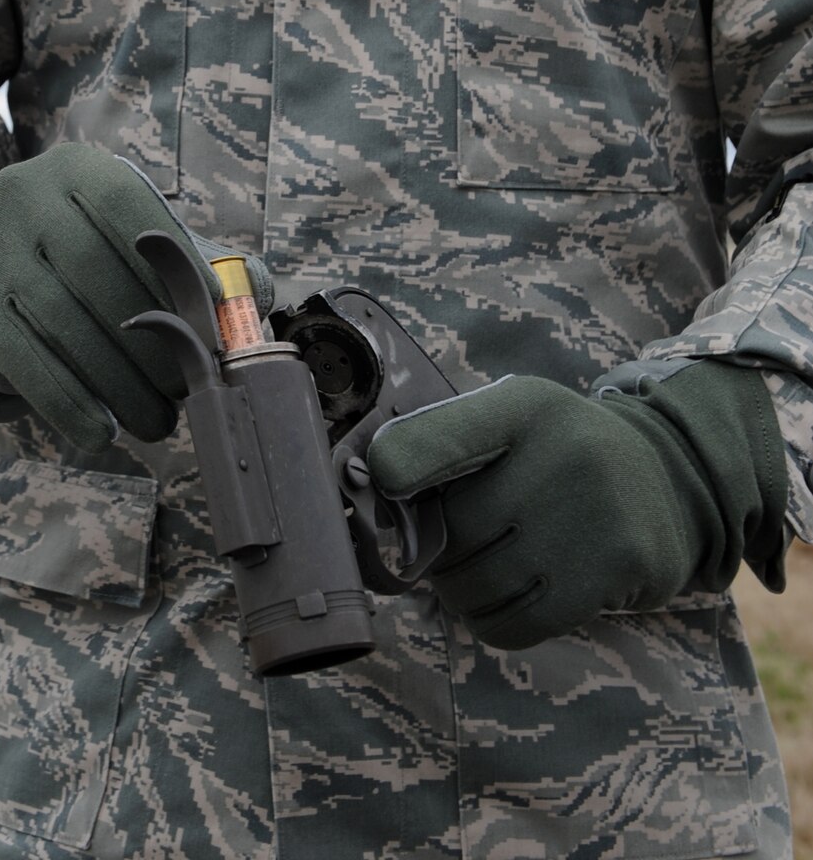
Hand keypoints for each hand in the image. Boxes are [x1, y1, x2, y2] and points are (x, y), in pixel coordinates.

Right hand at [0, 144, 272, 450]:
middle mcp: (24, 195)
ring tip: (159, 422)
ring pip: (65, 323)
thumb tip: (255, 294)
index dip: (180, 271)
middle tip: (192, 389)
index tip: (214, 327)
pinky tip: (102, 432)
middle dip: (155, 341)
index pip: (134, 215)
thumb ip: (195, 261)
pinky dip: (68, 403)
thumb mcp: (132, 237)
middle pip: (100, 275)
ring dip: (120, 383)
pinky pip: (25, 363)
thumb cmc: (86, 254)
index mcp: (77, 169)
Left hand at [366, 364, 786, 648]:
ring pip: (477, 586)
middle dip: (434, 550)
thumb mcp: (512, 419)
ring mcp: (593, 514)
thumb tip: (362, 487)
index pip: (432, 438)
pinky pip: (515, 625)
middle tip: (444, 547)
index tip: (380, 485)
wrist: (668, 477)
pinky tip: (506, 598)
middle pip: (451, 531)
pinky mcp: (615, 571)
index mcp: (523, 406)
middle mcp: (561, 452)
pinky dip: (492, 622)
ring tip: (479, 570)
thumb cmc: (558, 452)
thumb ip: (444, 443)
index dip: (391, 469)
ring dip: (460, 591)